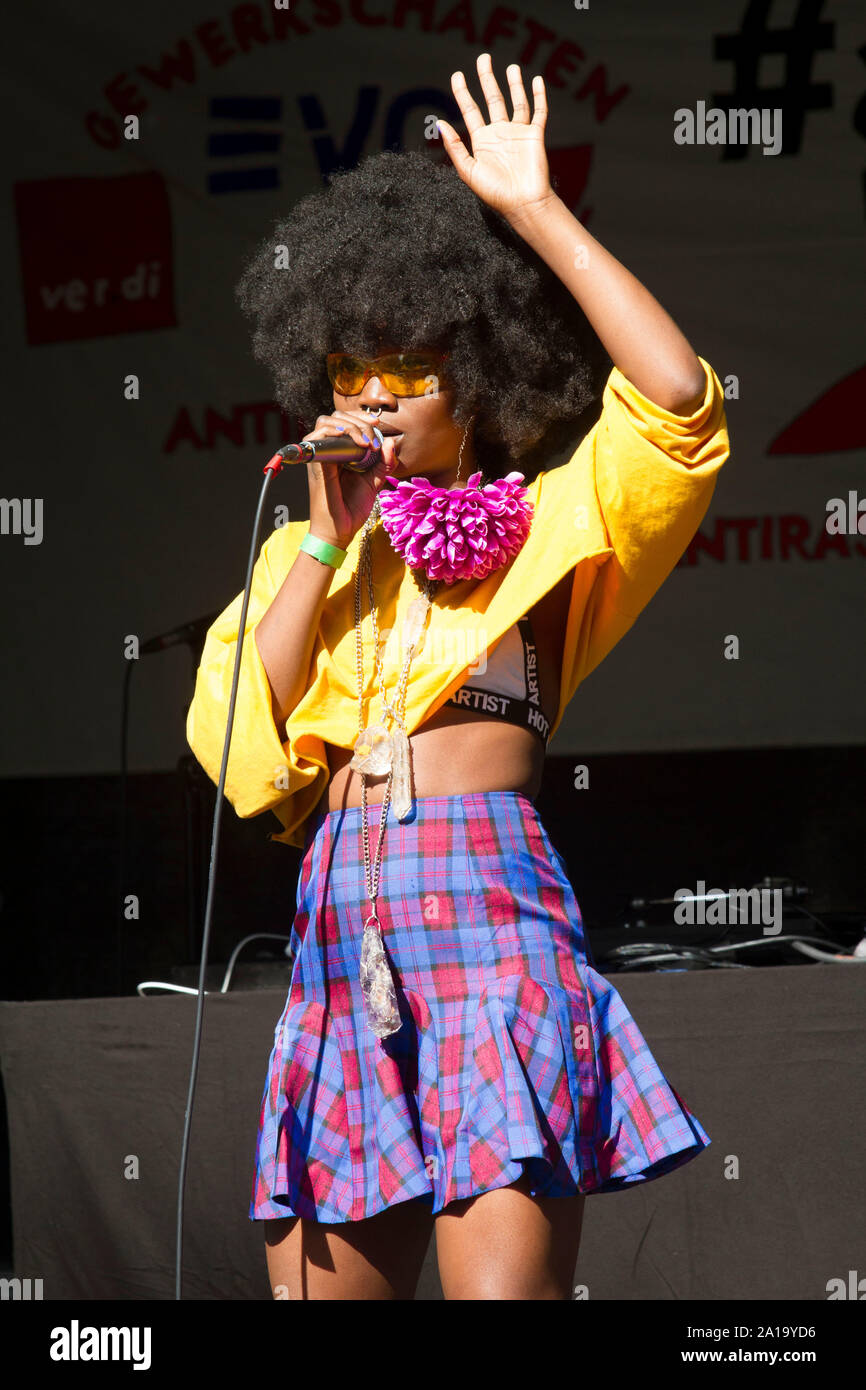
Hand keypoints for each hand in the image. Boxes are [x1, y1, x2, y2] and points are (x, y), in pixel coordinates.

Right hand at [303, 410, 395, 549]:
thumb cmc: (352, 508)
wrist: (339, 531)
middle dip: (358, 419)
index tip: (378, 425)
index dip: (361, 418)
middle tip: (373, 434)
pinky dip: (332, 432)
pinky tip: (350, 439)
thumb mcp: (375, 482)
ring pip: (326, 423)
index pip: (346, 421)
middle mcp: (328, 451)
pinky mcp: (315, 464)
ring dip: (348, 426)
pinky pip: (317, 438)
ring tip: (365, 442)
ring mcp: (320, 456)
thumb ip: (384, 463)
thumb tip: (389, 440)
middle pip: (336, 417)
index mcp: (341, 452)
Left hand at [437, 53, 554, 223]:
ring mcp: (518, 133)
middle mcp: (499, 134)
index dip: (463, 92)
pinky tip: (535, 81)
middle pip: (492, 99)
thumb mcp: (468, 171)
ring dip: (513, 84)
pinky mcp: (534, 136)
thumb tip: (439, 123)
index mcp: (482, 141)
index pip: (470, 110)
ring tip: (511, 67)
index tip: (457, 76)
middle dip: (487, 79)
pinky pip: (538, 112)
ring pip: (516, 102)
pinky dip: (538, 96)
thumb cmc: (495, 193)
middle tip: (483, 58)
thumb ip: (454, 147)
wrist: (522, 204)